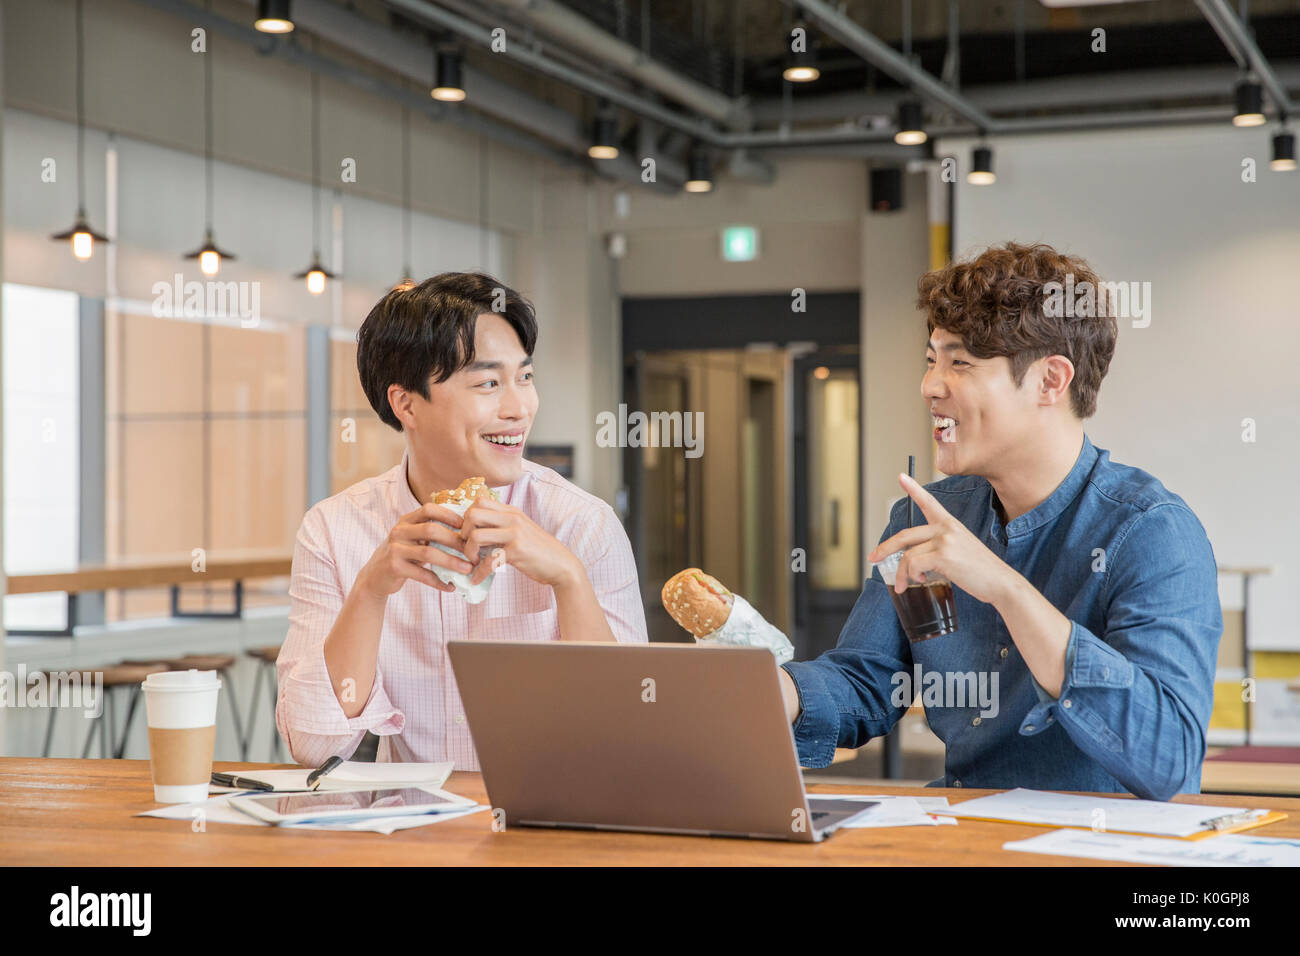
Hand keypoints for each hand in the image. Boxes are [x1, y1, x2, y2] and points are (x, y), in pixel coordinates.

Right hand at [357, 503, 474, 598]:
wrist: (375, 576)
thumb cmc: (403, 555)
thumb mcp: (413, 539)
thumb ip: (432, 533)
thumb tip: (467, 534)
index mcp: (406, 520)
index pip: (429, 509)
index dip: (449, 515)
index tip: (467, 527)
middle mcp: (399, 531)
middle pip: (432, 530)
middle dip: (456, 541)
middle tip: (473, 553)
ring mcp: (395, 548)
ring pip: (428, 552)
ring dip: (451, 562)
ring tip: (467, 569)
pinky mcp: (394, 567)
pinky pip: (422, 574)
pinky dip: (438, 581)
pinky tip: (450, 587)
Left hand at [458, 496, 581, 588]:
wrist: (561, 565)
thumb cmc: (538, 550)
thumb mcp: (521, 530)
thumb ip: (502, 525)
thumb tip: (475, 530)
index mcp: (511, 511)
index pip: (479, 501)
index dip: (466, 517)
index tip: (468, 533)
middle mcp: (512, 518)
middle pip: (472, 514)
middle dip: (463, 532)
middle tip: (468, 547)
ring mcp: (514, 534)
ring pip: (476, 535)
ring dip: (468, 552)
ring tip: (473, 562)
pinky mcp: (516, 551)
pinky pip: (488, 560)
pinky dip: (479, 573)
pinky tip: (477, 579)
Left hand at [867, 473, 1016, 604]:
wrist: (1001, 582)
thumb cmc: (981, 571)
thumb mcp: (960, 549)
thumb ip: (939, 547)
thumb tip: (914, 561)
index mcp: (950, 524)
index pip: (929, 502)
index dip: (913, 489)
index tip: (900, 476)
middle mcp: (946, 528)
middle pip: (905, 535)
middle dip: (885, 548)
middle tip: (873, 558)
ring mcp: (945, 541)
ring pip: (908, 556)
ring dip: (902, 574)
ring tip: (904, 585)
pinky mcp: (944, 556)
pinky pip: (915, 565)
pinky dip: (913, 576)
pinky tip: (924, 580)